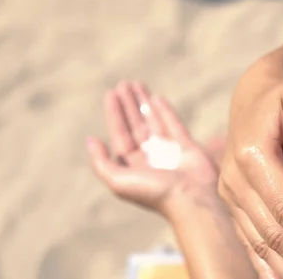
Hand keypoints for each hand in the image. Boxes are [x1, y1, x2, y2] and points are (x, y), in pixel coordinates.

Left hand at [87, 82, 217, 216]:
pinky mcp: (187, 148)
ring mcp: (169, 151)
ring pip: (153, 121)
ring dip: (144, 102)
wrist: (191, 200)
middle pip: (136, 124)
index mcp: (132, 165)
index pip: (120, 134)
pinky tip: (157, 98)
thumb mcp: (118, 181)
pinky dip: (165, 111)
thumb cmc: (155, 193)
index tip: (111, 93)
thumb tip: (91, 140)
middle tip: (124, 83)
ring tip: (137, 84)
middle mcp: (149, 157)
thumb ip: (101, 162)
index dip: (115, 113)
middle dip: (129, 104)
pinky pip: (174, 124)